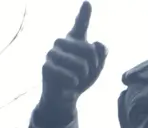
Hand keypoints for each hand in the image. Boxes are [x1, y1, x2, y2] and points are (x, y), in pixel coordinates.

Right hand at [37, 1, 106, 122]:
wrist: (65, 97)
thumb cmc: (80, 78)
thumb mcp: (96, 67)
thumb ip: (101, 54)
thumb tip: (98, 43)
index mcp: (74, 40)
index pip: (80, 25)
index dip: (84, 14)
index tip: (87, 3)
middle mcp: (62, 42)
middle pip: (89, 49)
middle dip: (94, 65)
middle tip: (87, 72)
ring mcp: (52, 53)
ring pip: (80, 63)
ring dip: (84, 75)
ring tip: (78, 78)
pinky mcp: (46, 66)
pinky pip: (68, 74)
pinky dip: (74, 81)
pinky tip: (72, 83)